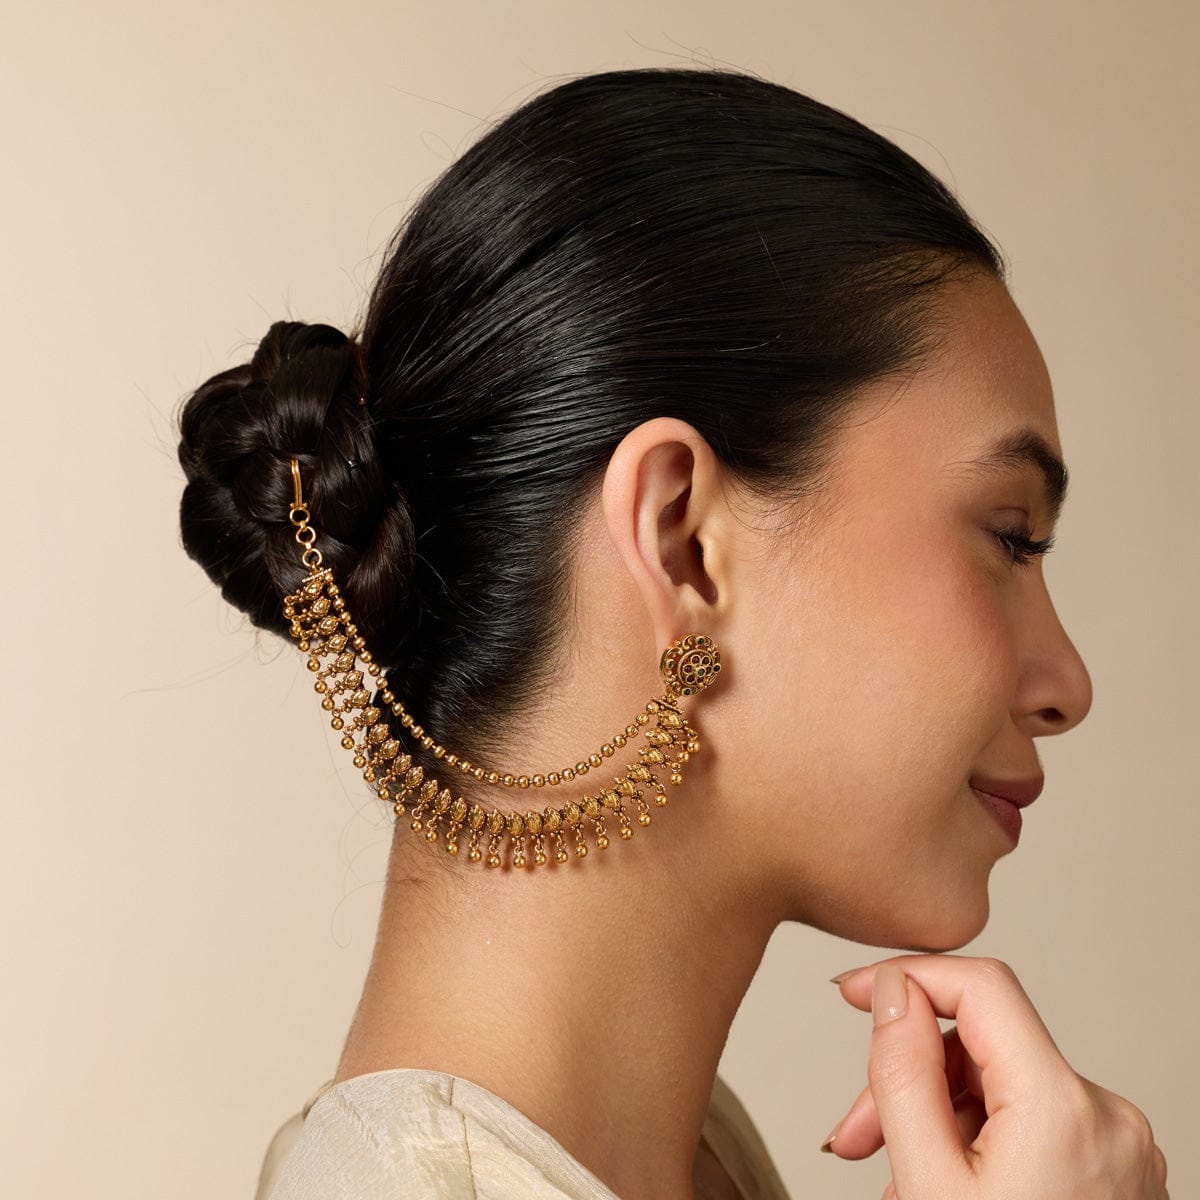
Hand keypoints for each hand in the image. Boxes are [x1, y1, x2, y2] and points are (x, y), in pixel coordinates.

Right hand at [822, 954, 1168, 1198]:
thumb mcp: (927, 1184)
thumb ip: (903, 1072)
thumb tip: (892, 989)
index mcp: (1064, 1108)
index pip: (981, 985)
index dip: (907, 974)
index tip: (850, 991)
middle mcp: (1106, 1116)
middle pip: (983, 1044)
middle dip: (908, 1075)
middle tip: (854, 1135)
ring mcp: (1118, 1147)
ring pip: (1000, 1084)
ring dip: (933, 1114)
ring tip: (892, 1177)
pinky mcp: (1113, 1171)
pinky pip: (1027, 1120)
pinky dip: (974, 1139)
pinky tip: (941, 1185)